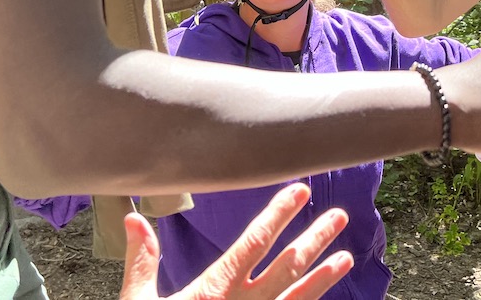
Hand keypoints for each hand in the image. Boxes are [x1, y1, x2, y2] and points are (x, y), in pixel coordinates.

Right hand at [119, 184, 353, 299]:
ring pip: (298, 299)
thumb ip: (143, 262)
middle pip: (287, 267)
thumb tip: (134, 220)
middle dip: (314, 239)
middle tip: (340, 215)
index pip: (254, 242)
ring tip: (347, 257)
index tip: (300, 192)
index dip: (278, 214)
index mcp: (214, 290)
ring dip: (323, 278)